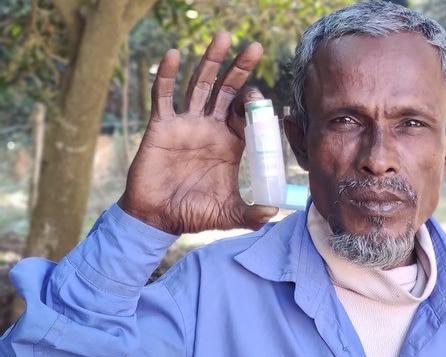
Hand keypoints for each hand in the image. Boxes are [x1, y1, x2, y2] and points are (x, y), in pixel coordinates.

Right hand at [119, 32, 277, 233]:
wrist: (158, 218)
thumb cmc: (194, 213)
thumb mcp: (228, 214)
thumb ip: (250, 214)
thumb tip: (274, 212)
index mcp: (230, 143)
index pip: (245, 113)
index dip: (254, 101)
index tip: (260, 96)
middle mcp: (210, 127)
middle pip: (226, 90)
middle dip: (240, 68)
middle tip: (254, 46)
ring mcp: (185, 123)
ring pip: (199, 85)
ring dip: (210, 62)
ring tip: (222, 37)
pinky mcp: (161, 126)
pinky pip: (163, 96)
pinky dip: (167, 75)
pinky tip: (174, 55)